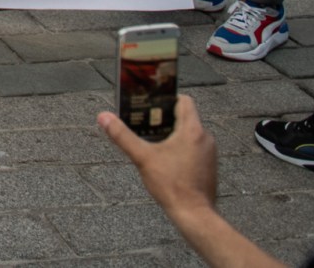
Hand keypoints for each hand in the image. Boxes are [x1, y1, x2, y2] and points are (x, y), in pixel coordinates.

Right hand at [97, 95, 216, 220]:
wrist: (194, 214)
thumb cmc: (172, 185)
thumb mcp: (143, 158)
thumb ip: (122, 136)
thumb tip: (103, 117)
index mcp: (192, 130)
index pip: (183, 100)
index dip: (166, 98)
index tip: (150, 103)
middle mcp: (205, 138)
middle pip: (185, 117)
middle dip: (164, 118)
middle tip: (144, 122)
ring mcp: (209, 153)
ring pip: (189, 133)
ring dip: (172, 134)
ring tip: (152, 141)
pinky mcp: (209, 166)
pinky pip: (194, 148)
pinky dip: (180, 147)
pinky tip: (165, 159)